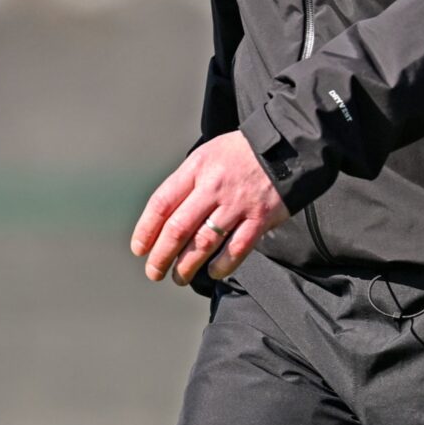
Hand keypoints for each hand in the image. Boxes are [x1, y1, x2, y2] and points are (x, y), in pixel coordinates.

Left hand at [130, 131, 290, 285]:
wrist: (284, 147)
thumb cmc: (240, 153)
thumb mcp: (206, 154)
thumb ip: (187, 182)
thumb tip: (164, 217)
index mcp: (196, 168)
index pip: (162, 202)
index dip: (146, 229)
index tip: (139, 248)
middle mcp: (214, 186)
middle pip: (179, 228)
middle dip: (161, 255)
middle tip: (154, 271)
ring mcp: (238, 204)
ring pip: (204, 243)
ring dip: (187, 266)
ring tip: (179, 277)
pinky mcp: (260, 218)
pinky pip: (237, 249)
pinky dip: (222, 265)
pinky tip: (212, 272)